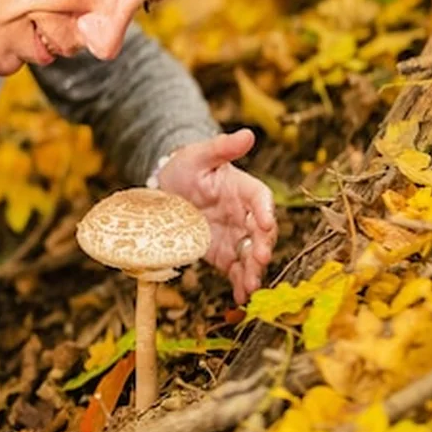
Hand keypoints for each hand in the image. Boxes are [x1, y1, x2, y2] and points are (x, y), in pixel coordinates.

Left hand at [156, 129, 276, 303]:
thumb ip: (222, 147)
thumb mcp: (199, 154)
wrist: (167, 187)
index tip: (264, 222)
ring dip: (253, 271)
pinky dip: (239, 284)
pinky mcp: (222, 254)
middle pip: (260, 232)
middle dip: (262, 246)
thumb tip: (248, 133)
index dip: (265, 210)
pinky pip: (234, 270)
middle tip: (259, 258)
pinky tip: (241, 298)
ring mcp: (234, 236)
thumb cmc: (186, 166)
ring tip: (251, 285)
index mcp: (243, 188)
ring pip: (250, 255)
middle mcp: (244, 214)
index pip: (261, 198)